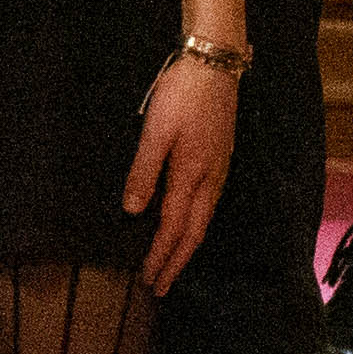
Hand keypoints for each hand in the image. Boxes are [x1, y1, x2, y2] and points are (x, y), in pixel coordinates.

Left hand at [124, 55, 241, 293]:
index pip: (173, 228)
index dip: (161, 256)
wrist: (215, 66)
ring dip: (186, 247)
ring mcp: (218, 171)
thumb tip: (133, 211)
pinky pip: (207, 205)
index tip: (149, 280)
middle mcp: (210, 181)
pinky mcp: (219, 161)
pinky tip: (187, 226)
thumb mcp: (155, 133)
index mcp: (192, 176)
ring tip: (171, 266)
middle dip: (176, 262)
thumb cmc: (181, 96)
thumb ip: (144, 172)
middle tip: (160, 287)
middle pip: (193, 232)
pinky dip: (195, 226)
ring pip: (202, 221)